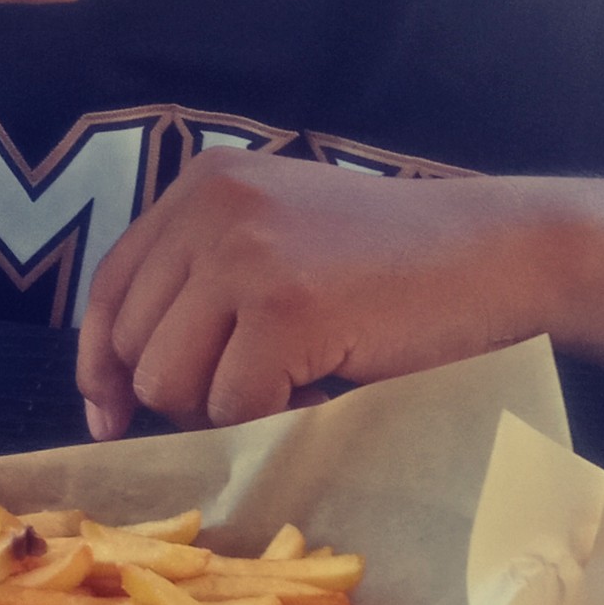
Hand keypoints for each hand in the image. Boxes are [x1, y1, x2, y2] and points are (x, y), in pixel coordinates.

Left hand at [76, 149, 550, 433]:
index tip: (112, 415)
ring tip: (298, 381)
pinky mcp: (284, 305)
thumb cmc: (396, 267)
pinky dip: (277, 419)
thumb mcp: (280, 242)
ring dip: (228, 409)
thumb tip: (114, 387)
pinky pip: (234, 407)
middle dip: (183, 393)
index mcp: (203, 185)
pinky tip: (327, 386)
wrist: (500, 254)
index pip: (110, 287)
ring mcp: (245, 252)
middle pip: (133, 345)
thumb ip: (202, 283)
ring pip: (172, 384)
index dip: (103, 362)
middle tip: (263, 389)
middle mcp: (211, 206)